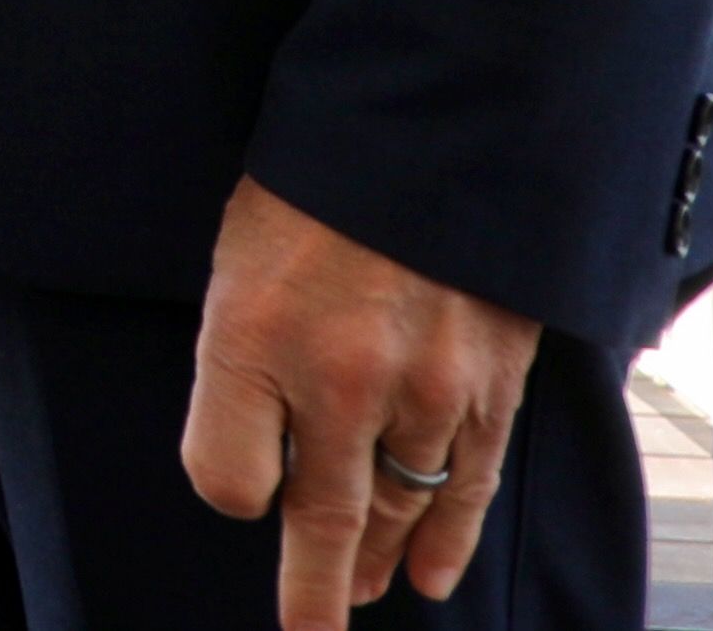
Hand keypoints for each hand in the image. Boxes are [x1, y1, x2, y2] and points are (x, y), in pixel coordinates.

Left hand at [180, 178, 539, 624]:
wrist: (440, 128)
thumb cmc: (315, 187)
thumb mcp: (238, 252)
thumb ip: (242, 349)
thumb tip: (254, 434)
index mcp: (251, 334)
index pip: (224, 476)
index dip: (232, 489)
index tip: (241, 488)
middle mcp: (336, 378)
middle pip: (319, 519)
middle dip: (313, 584)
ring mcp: (421, 388)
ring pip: (395, 510)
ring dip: (378, 561)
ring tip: (360, 595)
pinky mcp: (488, 386)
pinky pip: (466, 484)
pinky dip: (447, 535)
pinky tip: (429, 573)